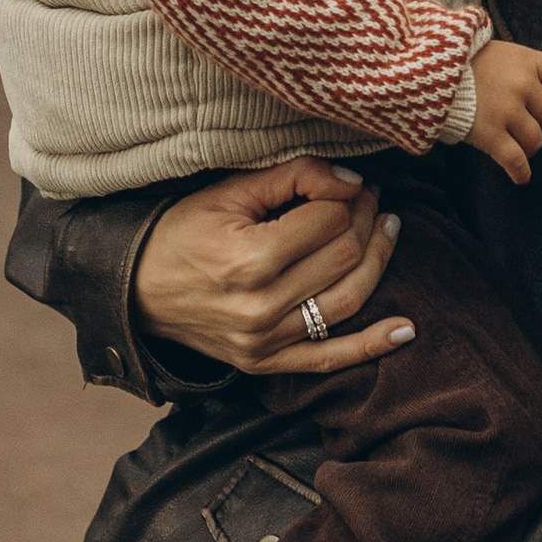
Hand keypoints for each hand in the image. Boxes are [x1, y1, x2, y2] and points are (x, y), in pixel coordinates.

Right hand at [131, 156, 406, 377]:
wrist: (135, 289)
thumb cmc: (181, 231)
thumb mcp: (227, 191)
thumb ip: (293, 177)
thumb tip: (353, 181)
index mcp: (250, 259)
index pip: (329, 221)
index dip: (350, 194)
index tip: (353, 181)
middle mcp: (261, 307)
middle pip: (345, 257)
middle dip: (367, 221)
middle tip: (371, 199)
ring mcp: (265, 342)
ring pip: (348, 300)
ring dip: (379, 261)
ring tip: (389, 230)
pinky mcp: (265, 364)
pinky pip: (329, 358)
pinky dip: (372, 345)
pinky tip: (406, 328)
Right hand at [465, 41, 541, 185]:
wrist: (423, 68)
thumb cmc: (458, 59)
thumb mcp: (497, 51)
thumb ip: (520, 68)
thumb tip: (538, 93)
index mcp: (527, 60)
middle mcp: (523, 85)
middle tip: (528, 127)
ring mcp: (507, 110)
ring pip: (535, 141)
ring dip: (529, 147)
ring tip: (516, 145)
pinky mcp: (489, 133)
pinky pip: (515, 160)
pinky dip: (520, 171)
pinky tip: (520, 176)